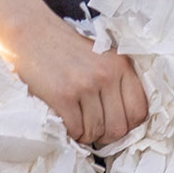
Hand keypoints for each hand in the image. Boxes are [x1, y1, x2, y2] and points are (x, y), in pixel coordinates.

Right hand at [4, 20, 148, 144]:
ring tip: (78, 124)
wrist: (33, 35)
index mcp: (122, 65)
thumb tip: (125, 124)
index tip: (115, 125)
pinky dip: (72, 133)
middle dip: (106, 136)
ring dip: (86, 135)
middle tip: (95, 131)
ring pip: (96, 131)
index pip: (139, 111)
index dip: (129, 126)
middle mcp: (108, 74)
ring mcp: (86, 85)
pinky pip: (76, 130)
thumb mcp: (103, 59)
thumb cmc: (67, 51)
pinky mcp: (64, 95)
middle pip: (119, 127)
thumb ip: (117, 83)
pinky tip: (67, 121)